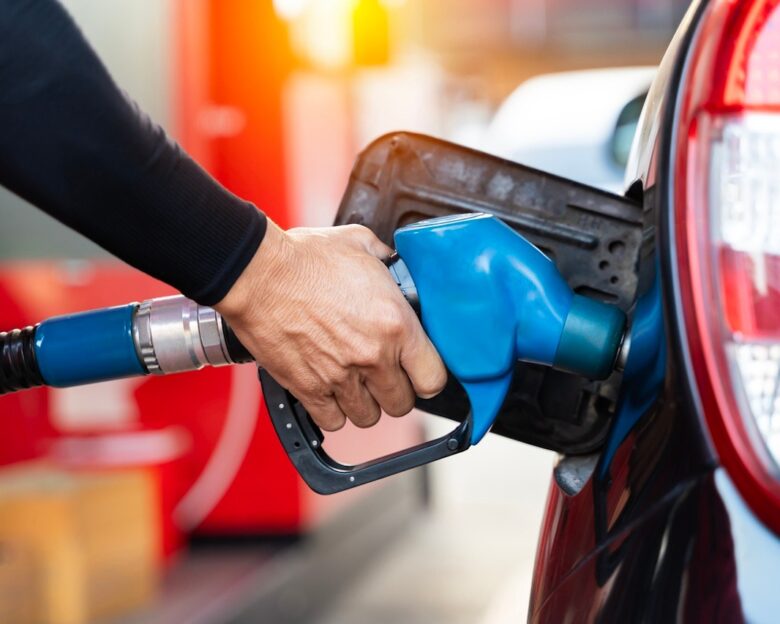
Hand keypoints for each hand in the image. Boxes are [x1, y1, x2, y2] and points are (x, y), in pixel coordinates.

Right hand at [215, 221, 446, 430]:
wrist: (258, 272)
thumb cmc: (306, 257)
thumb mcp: (362, 245)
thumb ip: (388, 262)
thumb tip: (396, 268)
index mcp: (396, 324)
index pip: (433, 378)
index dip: (427, 377)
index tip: (418, 371)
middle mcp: (373, 356)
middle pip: (402, 403)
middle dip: (395, 391)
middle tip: (382, 374)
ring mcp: (340, 376)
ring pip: (368, 417)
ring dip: (364, 402)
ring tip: (354, 382)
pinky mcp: (308, 388)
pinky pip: (333, 421)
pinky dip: (332, 411)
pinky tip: (329, 390)